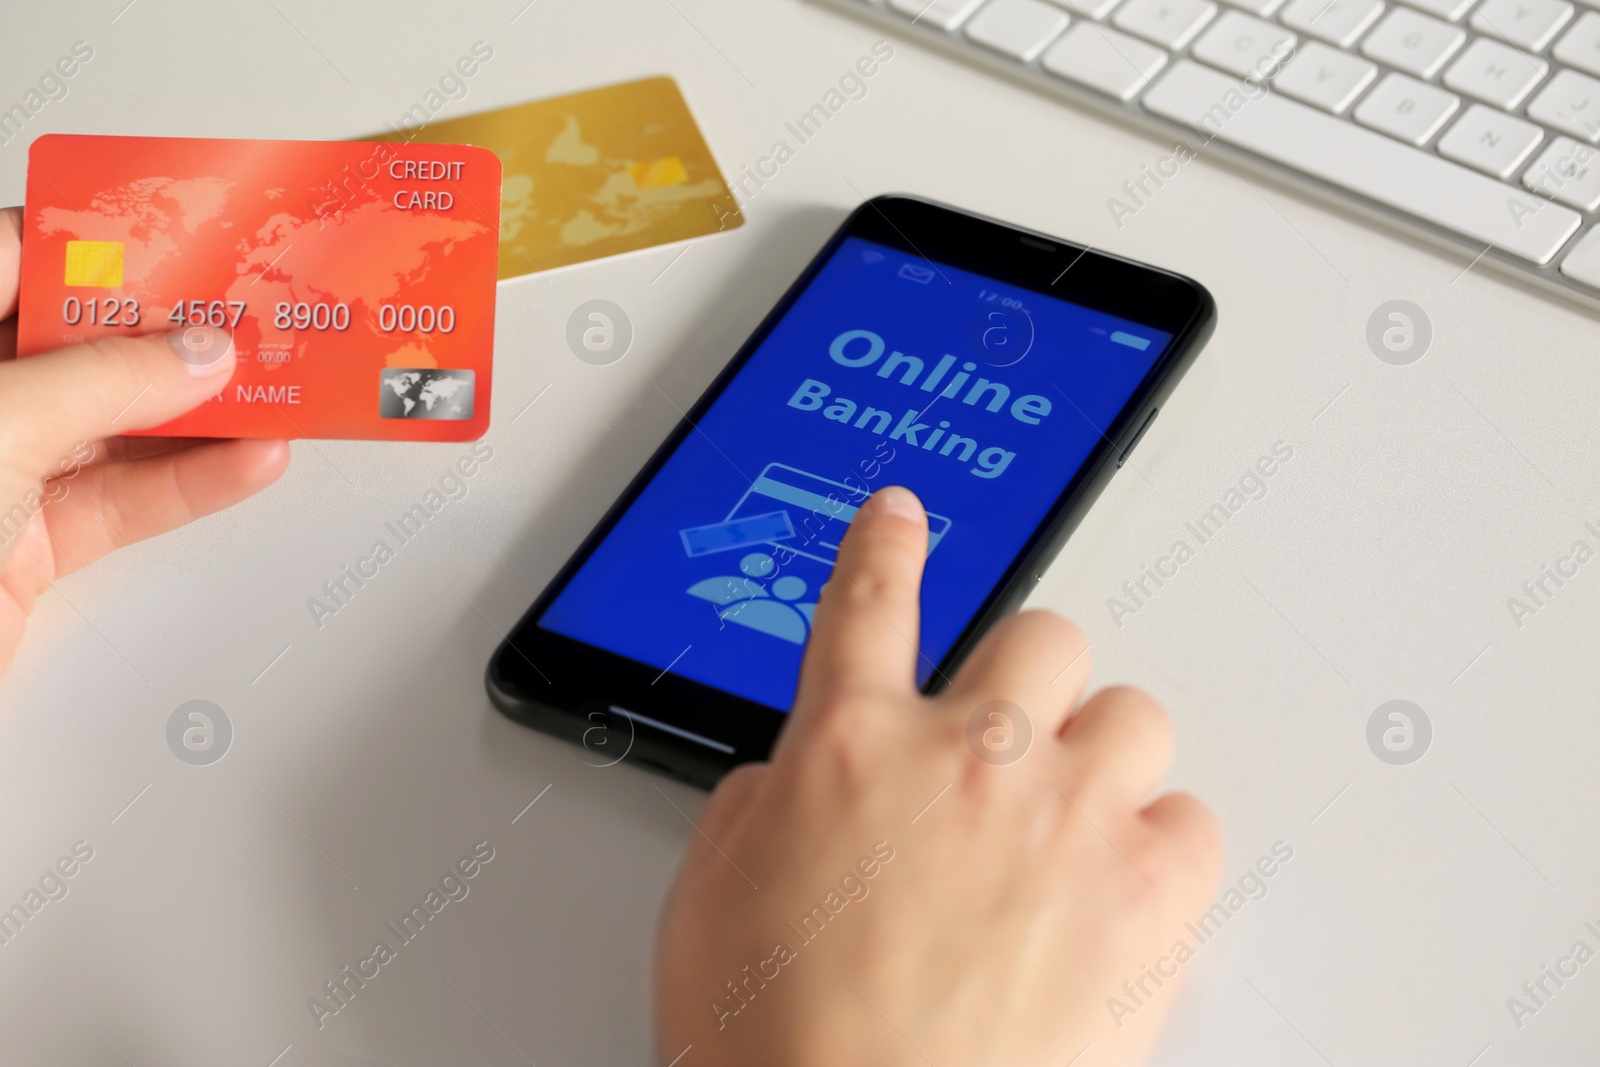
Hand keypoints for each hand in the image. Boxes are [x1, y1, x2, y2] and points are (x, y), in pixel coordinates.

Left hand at [0, 206, 288, 675]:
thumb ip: (103, 382)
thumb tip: (193, 351)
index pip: (16, 257)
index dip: (102, 240)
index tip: (185, 231)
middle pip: (78, 342)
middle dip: (169, 329)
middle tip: (249, 308)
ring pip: (114, 425)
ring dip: (200, 410)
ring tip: (275, 383)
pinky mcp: (27, 547)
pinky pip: (124, 500)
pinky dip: (191, 484)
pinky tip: (248, 459)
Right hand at [656, 486, 1221, 1066]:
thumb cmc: (779, 1046)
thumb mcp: (710, 903)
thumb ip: (758, 808)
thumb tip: (792, 780)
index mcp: (848, 746)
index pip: (867, 601)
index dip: (885, 547)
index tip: (901, 517)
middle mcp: (965, 756)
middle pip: (1041, 635)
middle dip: (1026, 679)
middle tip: (1008, 739)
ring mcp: (1066, 816)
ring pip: (1132, 712)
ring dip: (1101, 756)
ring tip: (1072, 820)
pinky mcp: (1147, 895)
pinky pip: (1193, 818)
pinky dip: (1163, 846)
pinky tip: (1122, 889)